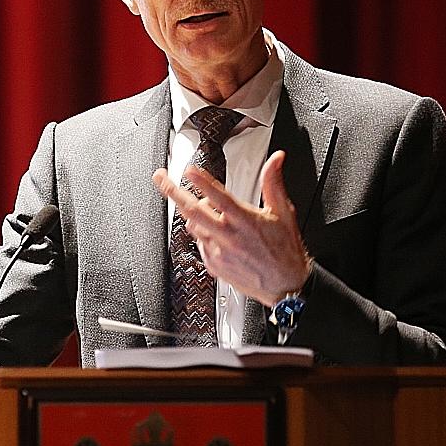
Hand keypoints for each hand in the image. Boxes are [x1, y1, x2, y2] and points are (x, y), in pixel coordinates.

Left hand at [152, 150, 311, 306]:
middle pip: (194, 211)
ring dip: (191, 213)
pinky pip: (199, 243)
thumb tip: (276, 159)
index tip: (188, 171)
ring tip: (197, 205)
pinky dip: (201, 233)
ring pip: (193, 227)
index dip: (202, 182)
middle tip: (160, 179)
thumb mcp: (283, 213)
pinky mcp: (214, 265)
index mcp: (246, 221)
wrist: (285, 286)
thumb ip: (273, 183)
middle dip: (173, 192)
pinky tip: (213, 231)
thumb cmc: (285, 251)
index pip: (219, 197)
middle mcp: (230, 237)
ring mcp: (219, 252)